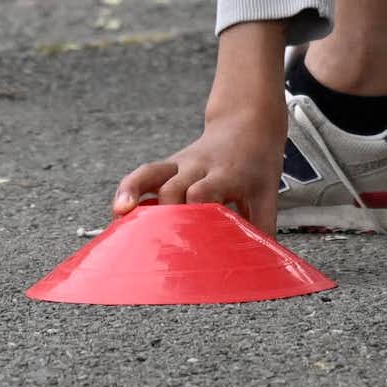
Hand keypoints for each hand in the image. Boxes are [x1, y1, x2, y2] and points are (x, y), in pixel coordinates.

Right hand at [113, 103, 288, 235]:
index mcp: (225, 173)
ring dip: (132, 193)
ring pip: (151, 173)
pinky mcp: (169, 167)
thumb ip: (262, 227)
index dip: (194, 212)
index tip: (191, 238)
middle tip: (157, 244)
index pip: (203, 190)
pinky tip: (118, 209)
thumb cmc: (257, 163)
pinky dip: (128, 190)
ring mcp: (180, 164)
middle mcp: (198, 166)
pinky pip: (143, 175)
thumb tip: (260, 265)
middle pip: (172, 187)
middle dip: (163, 215)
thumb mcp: (268, 192)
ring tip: (119, 216)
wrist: (247, 122)